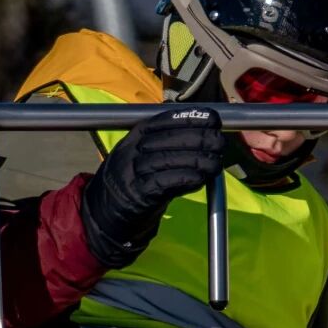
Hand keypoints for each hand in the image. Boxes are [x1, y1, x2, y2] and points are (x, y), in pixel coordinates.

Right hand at [80, 107, 223, 267]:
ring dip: (198, 160)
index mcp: (135, 134)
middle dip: (200, 138)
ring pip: (169, 160)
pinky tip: (201, 177)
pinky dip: (186, 178)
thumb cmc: (136, 177)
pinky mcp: (137, 193)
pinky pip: (165, 182)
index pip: (165, 120)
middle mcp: (132, 149)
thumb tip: (209, 133)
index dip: (191, 118)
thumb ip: (171, 142)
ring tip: (216, 162)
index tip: (213, 119)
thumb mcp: (147, 152)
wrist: (107, 209)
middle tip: (220, 142)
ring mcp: (132, 171)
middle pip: (170, 139)